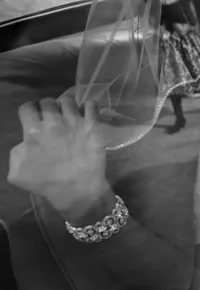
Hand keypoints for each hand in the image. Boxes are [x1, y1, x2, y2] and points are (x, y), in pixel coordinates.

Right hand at [8, 95, 110, 222]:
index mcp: (33, 131)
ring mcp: (75, 122)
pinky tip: (85, 113)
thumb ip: (17, 151)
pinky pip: (91, 105)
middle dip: (46, 107)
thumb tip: (24, 141)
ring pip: (68, 100)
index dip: (29, 110)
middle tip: (50, 117)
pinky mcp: (93, 125)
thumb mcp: (16, 172)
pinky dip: (87, 106)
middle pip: (47, 101)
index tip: (33, 116)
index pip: (27, 107)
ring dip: (65, 105)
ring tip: (67, 114)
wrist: (77, 190)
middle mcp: (54, 122)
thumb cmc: (46, 183)